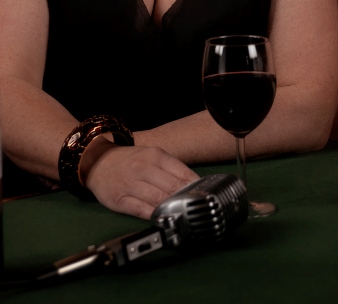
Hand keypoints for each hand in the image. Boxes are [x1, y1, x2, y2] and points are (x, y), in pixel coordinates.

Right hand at [80, 138, 197, 218]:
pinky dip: (153, 214)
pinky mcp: (119, 199)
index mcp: (155, 155)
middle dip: (185, 197)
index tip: (204, 193)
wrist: (98, 161)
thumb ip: (170, 168)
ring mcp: (130, 184)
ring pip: (157, 198)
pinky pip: (139, 209)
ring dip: (171, 206)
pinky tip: (162, 218)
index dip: (194, 184)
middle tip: (196, 206)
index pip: (181, 171)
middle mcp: (143, 168)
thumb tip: (193, 183)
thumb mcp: (151, 155)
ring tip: (182, 213)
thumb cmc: (129, 160)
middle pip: (171, 186)